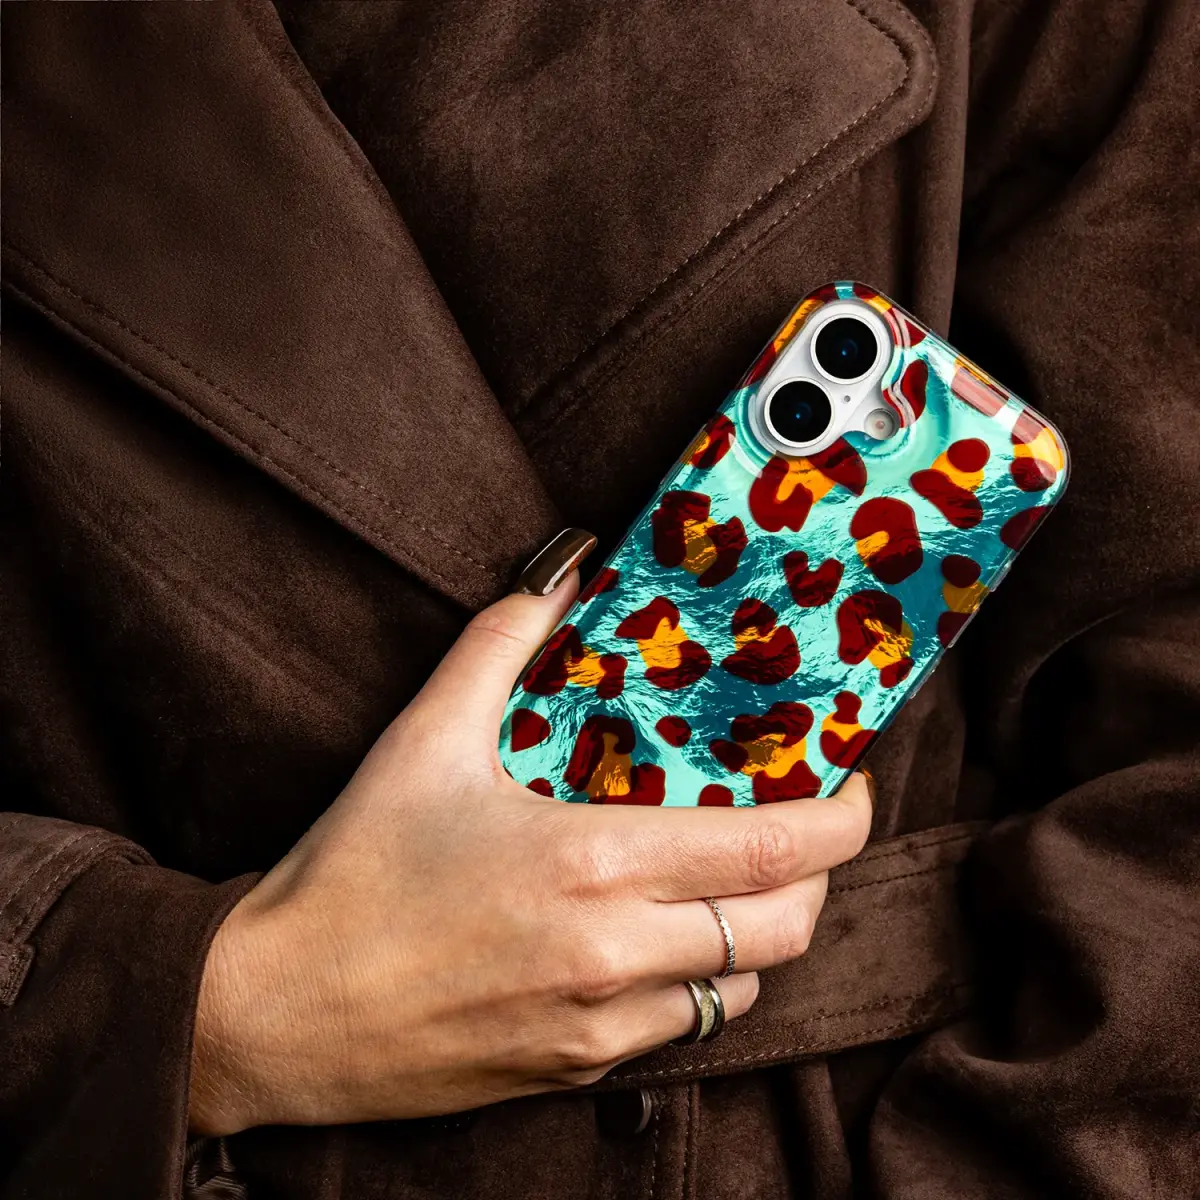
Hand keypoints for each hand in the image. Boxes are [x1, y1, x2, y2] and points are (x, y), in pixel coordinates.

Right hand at [189, 533, 873, 1133]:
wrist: (276, 1015)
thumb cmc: (351, 877)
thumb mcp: (421, 741)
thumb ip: (498, 645)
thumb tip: (557, 576)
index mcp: (592, 866)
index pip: (775, 851)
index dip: (841, 818)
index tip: (848, 784)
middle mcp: (616, 954)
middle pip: (788, 925)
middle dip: (817, 875)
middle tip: (794, 826)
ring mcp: (603, 1024)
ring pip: (747, 984)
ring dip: (758, 928)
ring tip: (726, 878)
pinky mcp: (579, 1067)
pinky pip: (686, 1029)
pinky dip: (701, 980)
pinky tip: (657, 938)